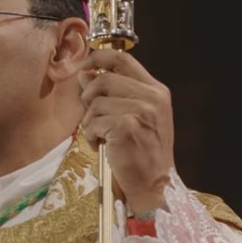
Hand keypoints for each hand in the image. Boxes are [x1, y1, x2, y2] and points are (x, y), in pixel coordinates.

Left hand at [78, 49, 174, 214]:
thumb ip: (115, 93)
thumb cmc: (142, 151)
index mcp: (156, 90)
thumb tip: (85, 73)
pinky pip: (92, 122)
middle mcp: (152, 97)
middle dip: (89, 97)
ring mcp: (141, 111)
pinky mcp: (127, 127)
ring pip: (95, 103)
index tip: (86, 67)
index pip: (123, 59)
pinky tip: (101, 146)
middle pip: (103, 79)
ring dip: (90, 122)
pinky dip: (90, 136)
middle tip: (93, 117)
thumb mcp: (135, 116)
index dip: (98, 58)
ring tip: (101, 136)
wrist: (154, 184)